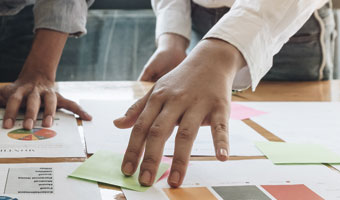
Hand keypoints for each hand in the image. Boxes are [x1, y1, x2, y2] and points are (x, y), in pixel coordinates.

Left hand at [0, 74, 91, 129]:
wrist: (35, 75)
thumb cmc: (16, 89)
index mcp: (19, 91)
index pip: (13, 100)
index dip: (9, 111)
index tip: (5, 125)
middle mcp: (34, 92)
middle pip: (32, 101)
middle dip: (30, 113)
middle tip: (27, 125)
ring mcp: (48, 94)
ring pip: (50, 102)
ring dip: (50, 112)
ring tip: (48, 124)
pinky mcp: (59, 98)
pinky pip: (71, 103)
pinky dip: (80, 110)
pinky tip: (88, 118)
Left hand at [114, 39, 245, 186]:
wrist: (211, 58)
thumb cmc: (181, 79)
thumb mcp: (157, 90)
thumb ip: (138, 109)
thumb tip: (117, 124)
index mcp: (158, 99)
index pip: (141, 127)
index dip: (132, 149)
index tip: (127, 170)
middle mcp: (175, 101)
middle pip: (159, 132)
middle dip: (150, 158)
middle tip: (145, 180)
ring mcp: (197, 103)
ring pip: (186, 133)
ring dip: (179, 159)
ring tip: (174, 180)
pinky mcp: (219, 105)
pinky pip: (221, 126)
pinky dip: (221, 141)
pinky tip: (221, 157)